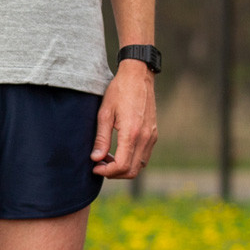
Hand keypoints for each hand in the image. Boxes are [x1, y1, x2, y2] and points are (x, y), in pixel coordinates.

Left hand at [91, 59, 157, 177]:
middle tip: (99, 165)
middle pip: (132, 171)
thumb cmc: (119, 91)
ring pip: (140, 165)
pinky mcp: (153, 134)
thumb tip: (96, 158)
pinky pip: (144, 155)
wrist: (138, 76)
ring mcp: (152, 136)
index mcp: (132, 133)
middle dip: (114, 173)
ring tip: (107, 158)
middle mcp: (145, 137)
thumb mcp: (105, 113)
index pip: (122, 165)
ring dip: (123, 168)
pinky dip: (131, 160)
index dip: (107, 172)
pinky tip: (118, 150)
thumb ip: (101, 138)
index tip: (95, 167)